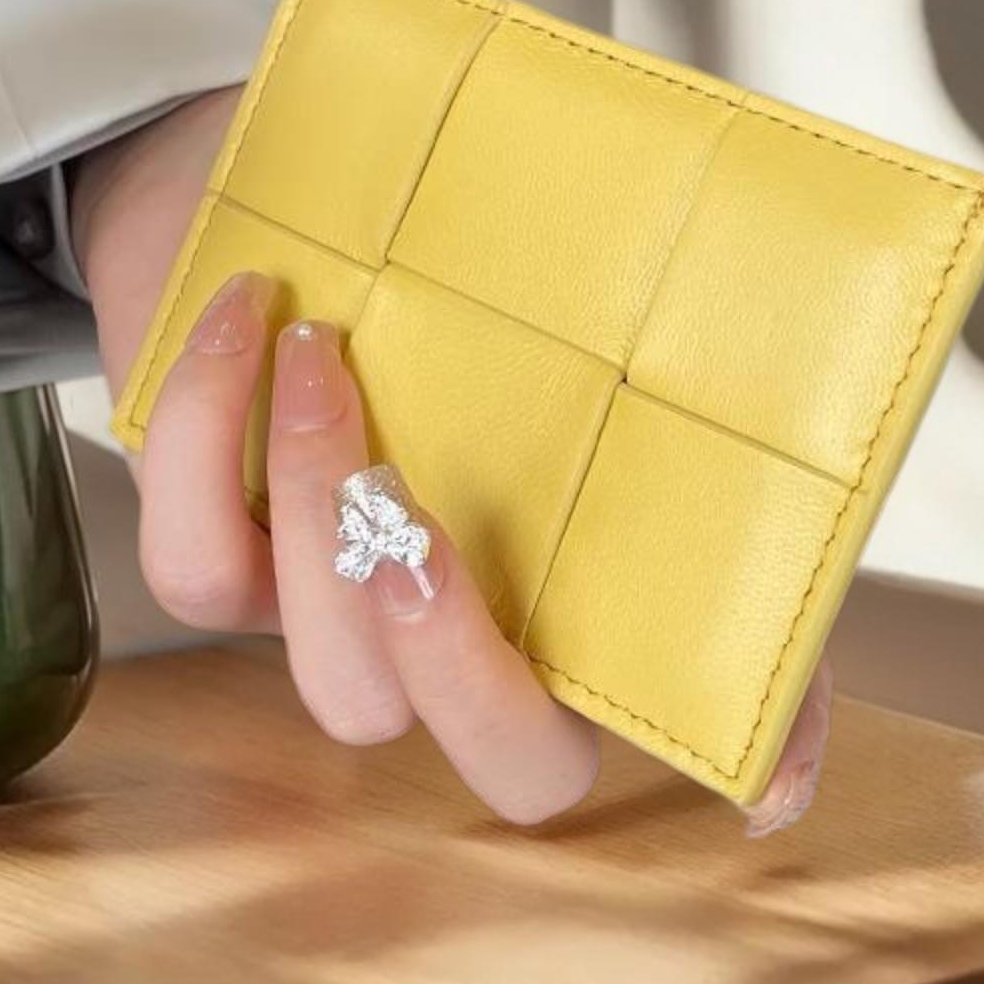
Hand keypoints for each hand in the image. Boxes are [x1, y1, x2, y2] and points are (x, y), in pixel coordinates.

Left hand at [73, 88, 832, 830]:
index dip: (743, 766)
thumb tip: (787, 483)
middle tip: (421, 508)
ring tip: (325, 347)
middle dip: (461, 666)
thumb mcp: (578, 336)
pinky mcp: (228, 566)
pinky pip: (196, 571)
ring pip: (338, 678)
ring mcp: (349, 623)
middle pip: (513, 770)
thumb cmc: (465, 288)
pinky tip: (249, 322)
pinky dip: (208, 438)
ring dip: (322, 509)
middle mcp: (475, 642)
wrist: (290, 204)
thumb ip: (682, 418)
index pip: (720, 694)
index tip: (767, 778)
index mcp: (582, 599)